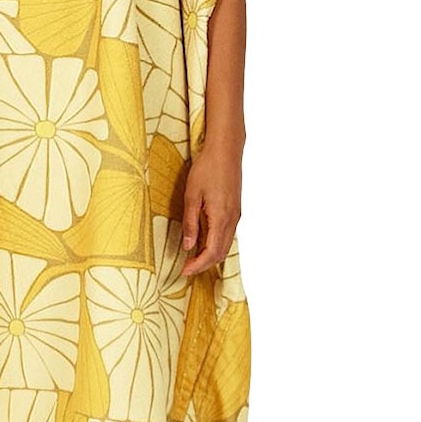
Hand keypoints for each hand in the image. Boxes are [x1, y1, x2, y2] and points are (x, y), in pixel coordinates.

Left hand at [179, 137, 241, 276]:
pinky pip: (228, 234)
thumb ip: (191, 222)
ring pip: (226, 244)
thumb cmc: (207, 168)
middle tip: (186, 268)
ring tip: (193, 258)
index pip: (212, 253)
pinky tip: (204, 241)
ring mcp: (236, 215)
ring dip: (211, 255)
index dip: (198, 265)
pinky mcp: (235, 209)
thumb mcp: (192, 195)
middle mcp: (232, 220)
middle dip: (204, 264)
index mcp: (221, 218)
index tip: (184, 271)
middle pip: (221, 253)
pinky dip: (216, 244)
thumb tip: (188, 246)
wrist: (226, 150)